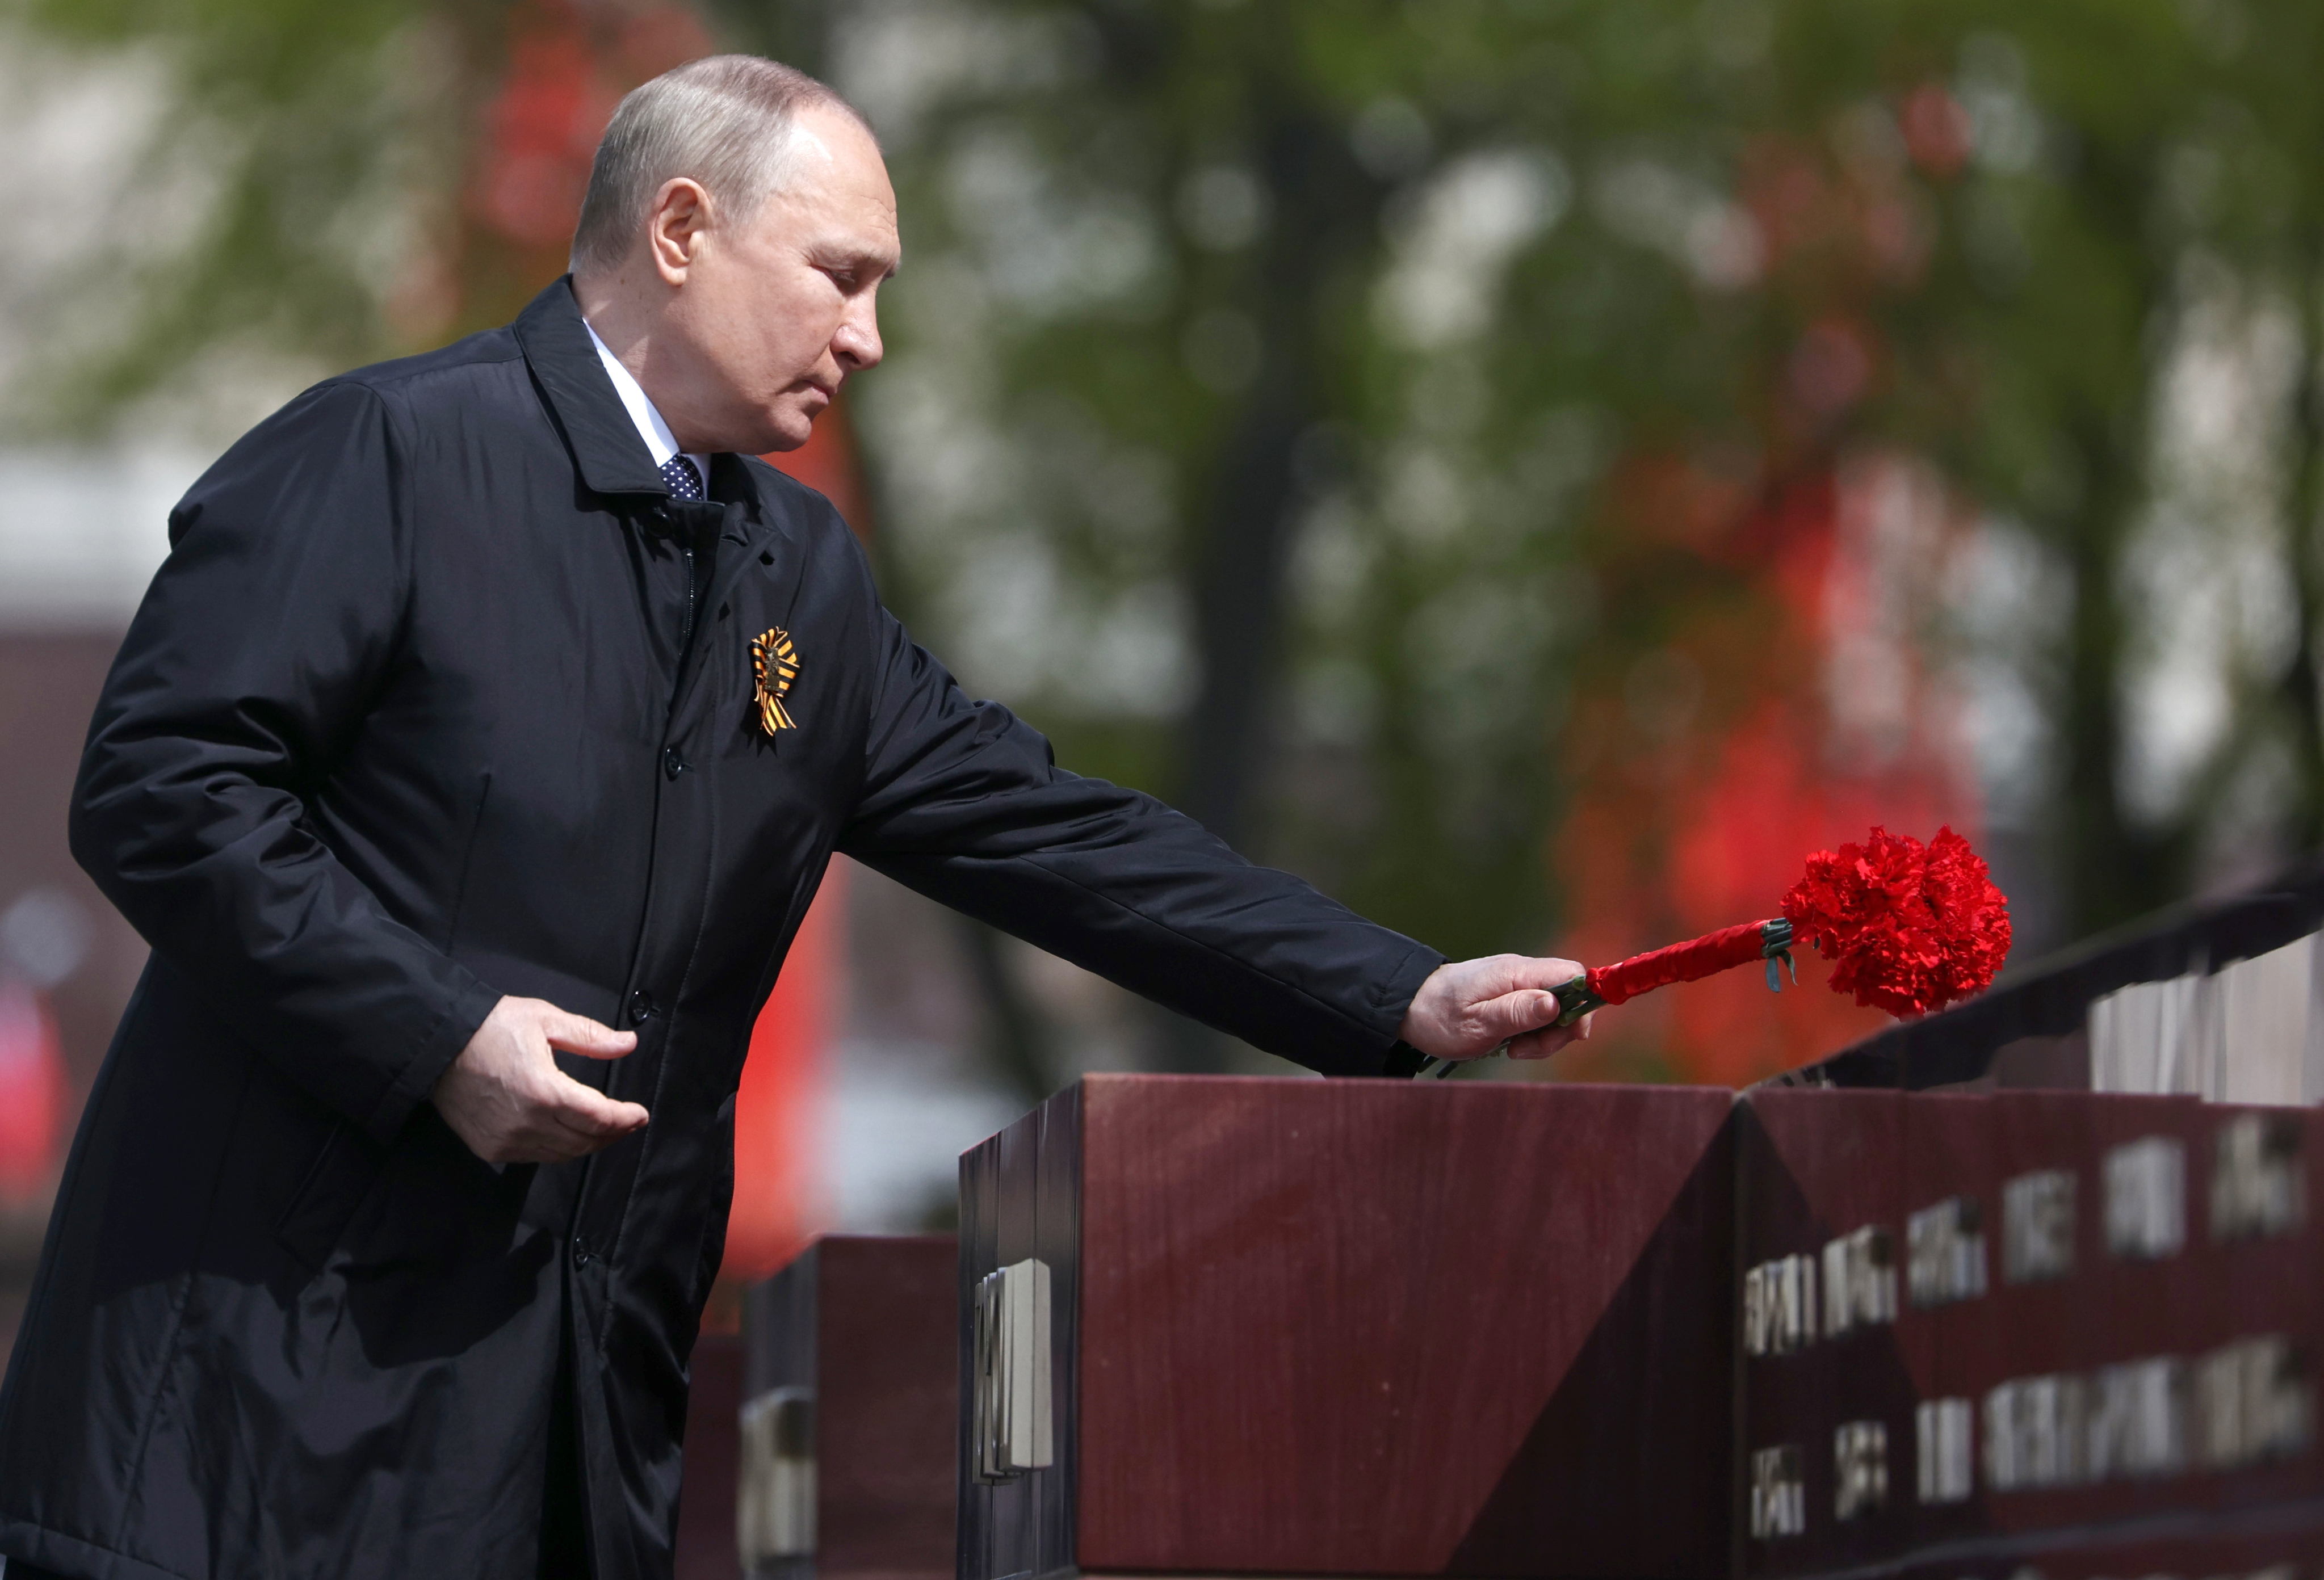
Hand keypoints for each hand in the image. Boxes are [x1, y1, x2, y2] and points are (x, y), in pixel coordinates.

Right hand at [431, 996, 648, 1163]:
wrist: (436, 1045)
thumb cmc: (487, 1028)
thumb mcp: (544, 1019)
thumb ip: (590, 1037)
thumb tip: (627, 1044)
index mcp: (544, 1090)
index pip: (599, 1117)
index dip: (625, 1119)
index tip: (639, 1114)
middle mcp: (526, 1123)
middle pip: (585, 1141)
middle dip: (613, 1133)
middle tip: (627, 1122)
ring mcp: (507, 1140)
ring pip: (563, 1155)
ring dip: (588, 1144)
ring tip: (604, 1130)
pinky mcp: (490, 1149)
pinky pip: (535, 1157)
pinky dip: (558, 1150)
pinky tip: (567, 1135)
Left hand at [1398, 954, 1594, 1062]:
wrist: (1408, 1007)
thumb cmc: (1439, 1015)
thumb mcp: (1477, 1022)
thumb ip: (1517, 1012)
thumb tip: (1556, 1003)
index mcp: (1517, 972)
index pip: (1573, 974)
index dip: (1582, 1004)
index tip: (1569, 1035)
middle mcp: (1521, 972)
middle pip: (1568, 996)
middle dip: (1560, 1029)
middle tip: (1526, 1049)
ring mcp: (1516, 983)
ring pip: (1554, 1009)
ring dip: (1543, 1036)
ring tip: (1512, 1048)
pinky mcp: (1510, 996)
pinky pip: (1536, 1014)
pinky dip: (1531, 1034)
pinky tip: (1509, 1043)